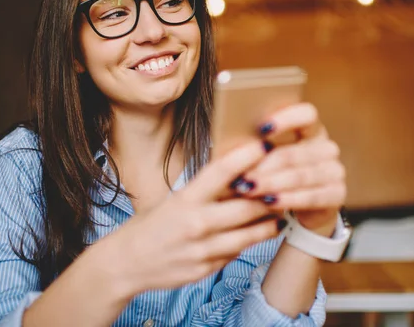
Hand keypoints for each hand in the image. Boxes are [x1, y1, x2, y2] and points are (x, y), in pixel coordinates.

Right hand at [91, 140, 280, 295]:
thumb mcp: (173, 201)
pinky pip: (236, 253)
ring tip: (280, 212)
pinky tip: (257, 233)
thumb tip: (238, 173)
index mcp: (184, 200)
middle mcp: (195, 224)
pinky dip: (248, 241)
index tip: (266, 145)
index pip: (219, 173)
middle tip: (287, 184)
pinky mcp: (206, 269)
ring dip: (269, 223)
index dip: (245, 157)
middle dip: (270, 196)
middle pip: (246, 207)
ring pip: (249, 235)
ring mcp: (202, 250)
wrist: (126, 264)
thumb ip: (204, 191)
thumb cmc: (151, 225)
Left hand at [235, 103, 345, 235]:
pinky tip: (269, 203)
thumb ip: (256, 145)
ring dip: (272, 183)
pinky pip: (311, 197)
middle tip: (243, 174)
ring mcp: (335, 170)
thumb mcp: (267, 158)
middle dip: (266, 164)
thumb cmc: (276, 174)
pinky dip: (288, 200)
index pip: (307, 114)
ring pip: (301, 175)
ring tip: (249, 189)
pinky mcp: (338, 194)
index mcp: (311, 129)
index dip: (286, 118)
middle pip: (296, 152)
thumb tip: (231, 139)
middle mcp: (327, 147)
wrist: (303, 208)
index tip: (261, 127)